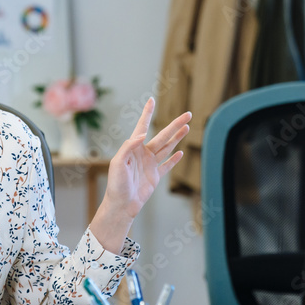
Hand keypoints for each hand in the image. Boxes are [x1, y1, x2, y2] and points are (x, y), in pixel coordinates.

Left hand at [90, 98, 190, 251]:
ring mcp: (150, 165)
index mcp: (133, 148)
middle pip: (163, 136)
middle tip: (188, 114)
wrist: (122, 204)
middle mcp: (143, 154)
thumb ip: (128, 148)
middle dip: (175, 125)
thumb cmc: (116, 184)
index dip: (147, 113)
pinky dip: (174, 159)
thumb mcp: (118, 163)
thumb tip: (140, 136)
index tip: (151, 100)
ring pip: (167, 147)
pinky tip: (180, 152)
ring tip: (187, 126)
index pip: (142, 126)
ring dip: (177, 138)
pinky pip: (167, 165)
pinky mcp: (155, 176)